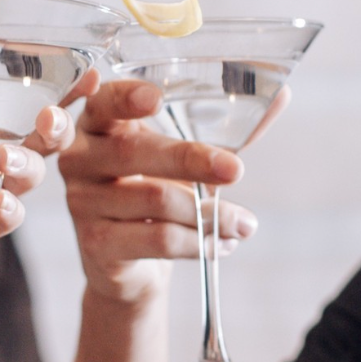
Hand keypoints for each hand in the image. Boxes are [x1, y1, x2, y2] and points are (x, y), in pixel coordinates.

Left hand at [0, 73, 92, 303]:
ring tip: (3, 159)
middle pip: (40, 138)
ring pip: (28, 175)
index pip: (23, 98)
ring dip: (25, 165)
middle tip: (50, 119)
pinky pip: (4, 217)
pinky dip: (7, 209)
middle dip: (56, 126)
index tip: (86, 71)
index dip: (60, 86)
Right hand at [58, 80, 285, 307]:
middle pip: (134, 152)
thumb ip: (225, 129)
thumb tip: (280, 95)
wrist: (129, 266)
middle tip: (236, 170)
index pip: (103, 102)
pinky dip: (199, 243)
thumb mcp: (185, 159)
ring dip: (210, 214)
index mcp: (97, 125)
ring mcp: (83, 204)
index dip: (125, 98)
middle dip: (191, 159)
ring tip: (244, 224)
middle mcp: (80, 161)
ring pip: (155, 200)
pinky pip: (157, 239)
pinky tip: (222, 244)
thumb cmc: (155, 197)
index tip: (156, 98)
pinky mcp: (96, 244)